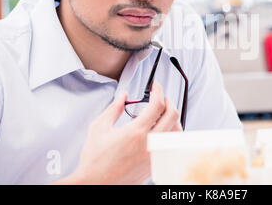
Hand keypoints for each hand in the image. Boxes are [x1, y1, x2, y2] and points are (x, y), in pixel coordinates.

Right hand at [51, 81, 181, 184]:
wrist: (96, 185)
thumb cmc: (95, 161)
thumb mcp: (99, 128)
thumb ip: (114, 108)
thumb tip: (124, 96)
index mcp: (136, 133)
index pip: (157, 105)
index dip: (158, 90)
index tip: (155, 86)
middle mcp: (149, 144)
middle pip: (172, 115)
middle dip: (167, 100)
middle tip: (159, 97)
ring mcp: (155, 156)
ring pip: (177, 131)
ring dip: (172, 118)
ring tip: (161, 113)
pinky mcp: (156, 165)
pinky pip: (172, 145)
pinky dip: (170, 134)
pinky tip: (161, 131)